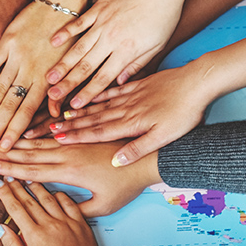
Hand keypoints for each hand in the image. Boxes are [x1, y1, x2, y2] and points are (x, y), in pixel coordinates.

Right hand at [0, 0, 73, 151]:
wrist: (62, 1)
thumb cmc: (70, 34)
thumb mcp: (71, 64)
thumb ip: (61, 91)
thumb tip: (56, 116)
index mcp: (47, 78)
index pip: (28, 112)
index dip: (15, 132)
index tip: (4, 148)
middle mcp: (30, 70)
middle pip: (11, 106)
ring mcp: (16, 56)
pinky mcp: (6, 41)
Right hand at [0, 137, 157, 215]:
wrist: (145, 158)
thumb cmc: (126, 185)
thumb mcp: (103, 206)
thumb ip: (77, 210)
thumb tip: (55, 213)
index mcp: (69, 171)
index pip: (31, 170)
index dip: (9, 168)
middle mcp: (67, 153)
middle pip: (29, 153)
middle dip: (5, 153)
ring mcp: (73, 142)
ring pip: (38, 142)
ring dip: (16, 142)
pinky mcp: (79, 136)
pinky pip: (52, 134)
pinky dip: (36, 134)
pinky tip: (24, 133)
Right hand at [0, 180, 101, 245]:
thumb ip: (12, 245)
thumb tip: (0, 227)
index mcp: (35, 236)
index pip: (16, 208)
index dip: (5, 194)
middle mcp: (50, 224)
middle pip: (29, 199)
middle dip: (17, 185)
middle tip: (8, 174)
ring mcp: (66, 222)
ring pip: (48, 197)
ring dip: (36, 186)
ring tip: (27, 177)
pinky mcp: (80, 223)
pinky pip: (68, 202)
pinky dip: (58, 194)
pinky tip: (53, 191)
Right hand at [46, 0, 183, 112]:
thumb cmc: (164, 13)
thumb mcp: (157, 45)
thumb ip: (137, 65)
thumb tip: (121, 81)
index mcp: (127, 51)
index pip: (103, 78)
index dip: (87, 93)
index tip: (74, 105)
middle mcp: (111, 39)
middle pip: (85, 67)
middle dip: (68, 84)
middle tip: (53, 95)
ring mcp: (102, 23)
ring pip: (78, 48)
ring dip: (62, 64)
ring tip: (49, 76)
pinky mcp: (98, 9)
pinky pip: (78, 23)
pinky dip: (65, 33)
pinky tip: (53, 42)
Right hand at [50, 64, 209, 165]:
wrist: (196, 83)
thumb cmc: (183, 114)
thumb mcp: (163, 138)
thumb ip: (137, 149)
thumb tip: (114, 162)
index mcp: (130, 123)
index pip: (97, 132)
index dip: (75, 136)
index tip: (56, 138)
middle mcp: (125, 109)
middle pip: (92, 119)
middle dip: (69, 124)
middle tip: (49, 127)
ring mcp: (130, 96)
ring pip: (99, 105)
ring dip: (79, 110)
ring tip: (62, 113)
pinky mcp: (138, 85)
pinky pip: (112, 91)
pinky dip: (98, 94)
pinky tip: (88, 96)